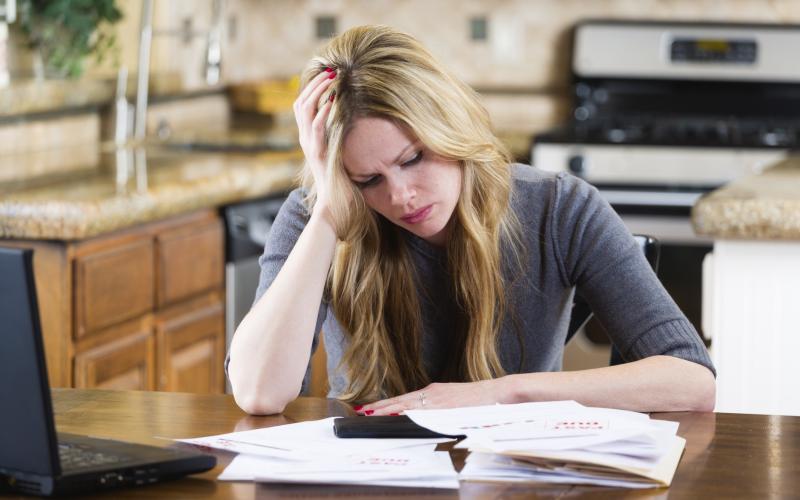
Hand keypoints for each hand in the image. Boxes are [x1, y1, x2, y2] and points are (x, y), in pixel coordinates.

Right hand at [293, 68, 337, 214]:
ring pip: (305, 111)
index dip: (312, 88)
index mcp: (309, 138)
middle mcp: (306, 140)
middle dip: (315, 84)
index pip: (303, 105)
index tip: (327, 73)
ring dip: (318, 92)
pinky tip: (333, 101)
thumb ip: (341, 137)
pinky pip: (317, 128)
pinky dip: (324, 112)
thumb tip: (355, 120)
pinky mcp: (318, 154)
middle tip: (330, 71)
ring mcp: (309, 146)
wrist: (334, 205)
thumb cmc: (341, 182)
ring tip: (332, 79)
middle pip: (301, 103)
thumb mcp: (340, 153)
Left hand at [356, 380, 502, 415]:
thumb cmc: (481, 401)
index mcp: (435, 392)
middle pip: (401, 400)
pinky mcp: (445, 406)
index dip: (388, 404)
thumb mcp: (457, 402)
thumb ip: (441, 408)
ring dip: (388, 409)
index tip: (373, 407)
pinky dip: (406, 413)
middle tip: (362, 410)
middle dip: (381, 406)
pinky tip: (395, 416)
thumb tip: (429, 416)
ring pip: (407, 405)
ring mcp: (437, 399)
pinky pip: (421, 411)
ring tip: (370, 413)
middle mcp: (433, 393)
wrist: (498, 393)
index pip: (406, 399)